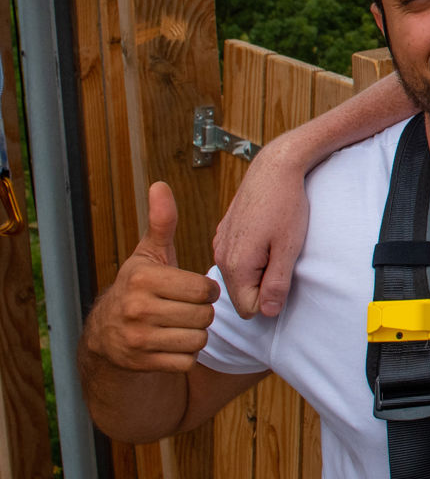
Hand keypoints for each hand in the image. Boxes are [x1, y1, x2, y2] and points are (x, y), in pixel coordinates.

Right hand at [86, 182, 220, 372]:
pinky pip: (187, 361)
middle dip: (202, 313)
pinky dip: (186, 355)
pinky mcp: (141, 362)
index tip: (194, 289)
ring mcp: (138, 338)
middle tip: (187, 309)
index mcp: (143, 279)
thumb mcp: (149, 255)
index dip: (206, 290)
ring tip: (180, 325)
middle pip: (204, 315)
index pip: (204, 289)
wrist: (105, 335)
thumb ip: (162, 223)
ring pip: (198, 339)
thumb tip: (160, 185)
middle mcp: (137, 308)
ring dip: (196, 334)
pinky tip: (171, 343)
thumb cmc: (138, 288)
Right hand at [213, 142, 310, 317]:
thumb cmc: (286, 204)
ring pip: (240, 276)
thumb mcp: (289, 248)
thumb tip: (268, 313)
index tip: (283, 275)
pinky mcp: (224, 232)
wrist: (275, 167)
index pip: (248, 309)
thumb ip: (277, 284)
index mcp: (234, 264)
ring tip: (275, 243)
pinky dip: (252, 254)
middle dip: (263, 284)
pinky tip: (266, 234)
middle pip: (242, 293)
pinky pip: (237, 258)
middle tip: (281, 256)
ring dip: (259, 269)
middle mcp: (220, 255)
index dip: (270, 298)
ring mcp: (219, 242)